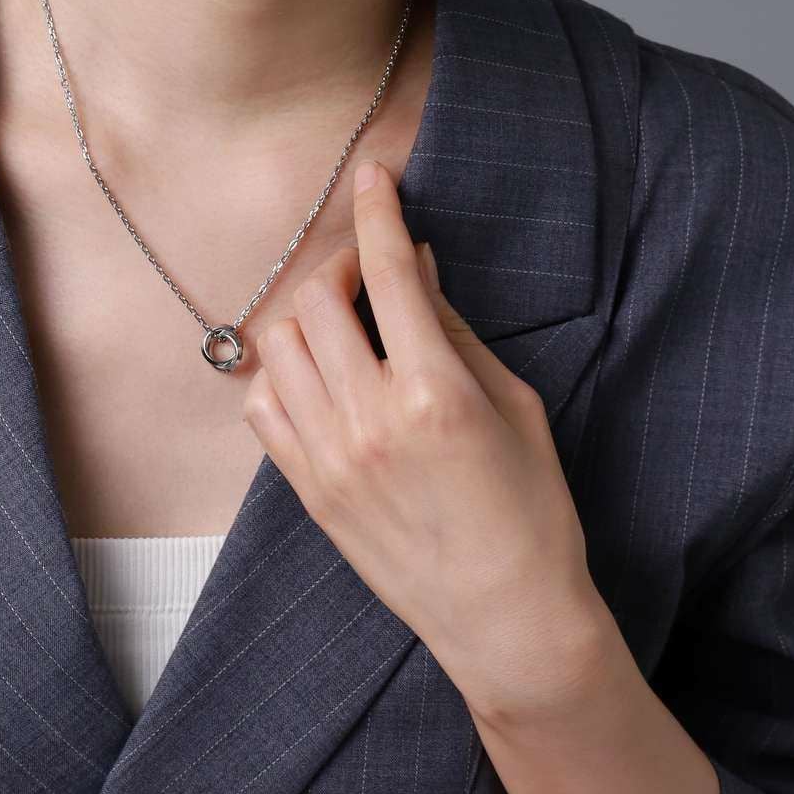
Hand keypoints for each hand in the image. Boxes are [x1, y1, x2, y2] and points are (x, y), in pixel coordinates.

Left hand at [241, 157, 607, 715]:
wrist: (503, 617)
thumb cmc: (532, 514)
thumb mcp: (515, 408)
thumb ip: (455, 332)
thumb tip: (417, 268)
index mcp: (433, 391)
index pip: (387, 271)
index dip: (377, 210)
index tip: (374, 175)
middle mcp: (368, 419)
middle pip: (316, 301)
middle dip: (338, 265)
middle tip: (365, 270)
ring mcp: (328, 458)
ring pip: (276, 347)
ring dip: (305, 316)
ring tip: (341, 321)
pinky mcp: (307, 491)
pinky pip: (261, 409)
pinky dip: (279, 375)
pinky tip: (317, 375)